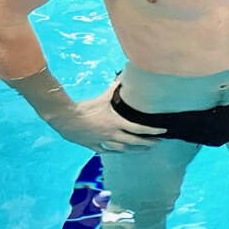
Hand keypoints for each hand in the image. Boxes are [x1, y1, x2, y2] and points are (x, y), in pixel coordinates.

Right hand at [46, 89, 165, 152]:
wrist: (65, 118)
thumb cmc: (85, 107)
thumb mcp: (103, 97)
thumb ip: (115, 88)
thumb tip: (125, 76)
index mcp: (116, 123)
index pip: (139, 129)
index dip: (152, 131)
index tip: (163, 132)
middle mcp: (112, 134)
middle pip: (134, 141)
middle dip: (148, 143)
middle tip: (157, 143)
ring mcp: (102, 141)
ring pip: (123, 149)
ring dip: (134, 150)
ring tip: (143, 150)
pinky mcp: (92, 145)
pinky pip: (106, 151)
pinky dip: (115, 152)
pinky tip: (120, 152)